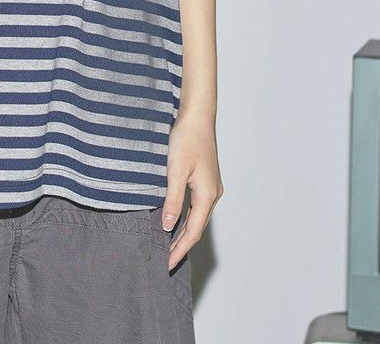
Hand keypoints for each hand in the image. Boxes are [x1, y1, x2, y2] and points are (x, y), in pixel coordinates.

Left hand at [160, 110, 222, 267]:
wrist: (197, 116)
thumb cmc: (187, 138)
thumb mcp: (175, 170)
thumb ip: (172, 200)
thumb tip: (168, 227)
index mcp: (207, 194)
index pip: (193, 231)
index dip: (180, 249)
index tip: (167, 263)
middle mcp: (213, 194)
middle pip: (197, 227)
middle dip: (182, 245)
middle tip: (166, 261)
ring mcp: (211, 187)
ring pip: (197, 217)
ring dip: (184, 232)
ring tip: (169, 247)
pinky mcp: (206, 180)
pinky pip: (196, 206)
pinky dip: (186, 218)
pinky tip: (176, 221)